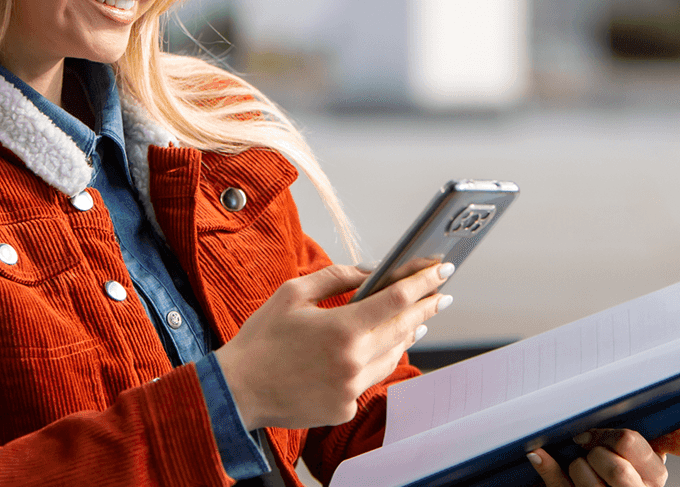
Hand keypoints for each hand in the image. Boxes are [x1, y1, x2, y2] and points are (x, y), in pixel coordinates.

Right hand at [215, 262, 451, 429]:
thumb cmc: (261, 340)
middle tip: (441, 293)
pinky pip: (372, 379)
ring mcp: (351, 389)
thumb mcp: (293, 293)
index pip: (398, 300)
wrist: (237, 391)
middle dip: (427, 307)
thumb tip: (371, 271)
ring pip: (393, 356)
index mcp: (342, 329)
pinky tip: (378, 349)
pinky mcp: (344, 408)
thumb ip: (336, 277)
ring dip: (407, 334)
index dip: (424, 283)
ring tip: (417, 319)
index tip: (442, 270)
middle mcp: (353, 362)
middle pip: (405, 328)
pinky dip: (377, 360)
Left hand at [527, 427, 679, 486]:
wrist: (603, 485)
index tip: (598, 431)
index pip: (631, 445)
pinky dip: (546, 467)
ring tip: (577, 461)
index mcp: (655, 476)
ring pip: (583, 477)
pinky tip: (538, 453)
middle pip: (610, 465)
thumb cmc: (627, 464)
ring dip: (573, 463)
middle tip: (586, 444)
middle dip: (593, 449)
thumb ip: (678, 440)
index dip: (611, 435)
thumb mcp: (652, 452)